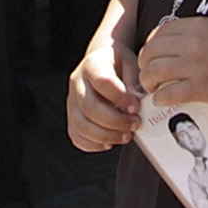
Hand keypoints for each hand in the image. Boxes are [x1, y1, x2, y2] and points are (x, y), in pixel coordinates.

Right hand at [66, 18, 144, 150]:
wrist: (103, 63)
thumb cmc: (120, 65)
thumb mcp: (132, 65)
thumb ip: (134, 82)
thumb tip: (135, 100)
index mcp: (92, 64)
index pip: (102, 81)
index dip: (120, 97)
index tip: (136, 107)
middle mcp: (77, 83)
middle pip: (89, 107)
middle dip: (115, 121)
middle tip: (135, 124)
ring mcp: (72, 101)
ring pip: (81, 125)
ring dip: (106, 136)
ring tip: (126, 136)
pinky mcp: (72, 117)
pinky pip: (76, 136)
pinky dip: (93, 145)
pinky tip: (110, 143)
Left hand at [136, 12, 207, 111]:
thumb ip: (196, 36)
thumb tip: (174, 47)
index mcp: (199, 26)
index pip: (159, 32)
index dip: (151, 45)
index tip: (152, 55)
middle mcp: (193, 43)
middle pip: (151, 51)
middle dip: (144, 64)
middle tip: (148, 74)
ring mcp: (196, 66)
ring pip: (154, 72)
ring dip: (147, 82)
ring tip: (152, 88)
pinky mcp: (202, 88)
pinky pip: (168, 93)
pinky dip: (161, 98)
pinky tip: (163, 100)